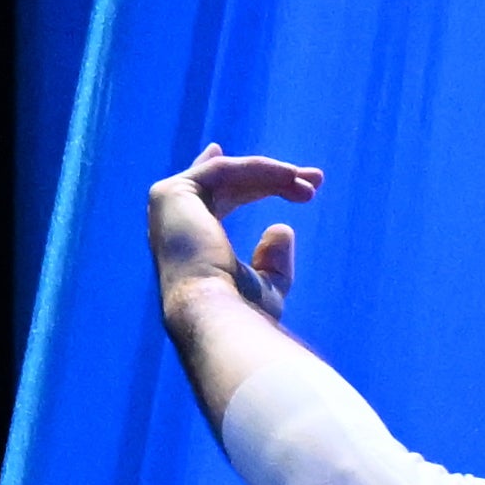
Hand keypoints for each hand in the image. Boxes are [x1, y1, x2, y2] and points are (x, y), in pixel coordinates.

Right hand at [148, 143, 316, 321]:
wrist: (213, 315)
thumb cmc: (239, 313)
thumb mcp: (266, 287)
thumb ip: (273, 261)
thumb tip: (282, 228)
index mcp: (191, 245)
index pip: (216, 200)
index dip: (245, 180)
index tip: (276, 171)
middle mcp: (175, 223)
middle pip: (228, 185)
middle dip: (273, 179)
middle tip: (316, 180)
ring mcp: (168, 207)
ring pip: (229, 174)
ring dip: (274, 175)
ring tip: (313, 184)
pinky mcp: (172, 193)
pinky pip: (224, 170)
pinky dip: (260, 170)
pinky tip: (291, 176)